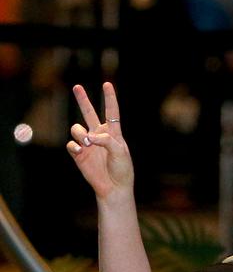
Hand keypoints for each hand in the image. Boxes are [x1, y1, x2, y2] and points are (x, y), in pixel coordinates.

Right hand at [66, 82, 133, 200]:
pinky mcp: (79, 154)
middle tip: (77, 86)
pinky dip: (75, 145)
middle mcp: (99, 135)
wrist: (113, 187)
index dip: (110, 98)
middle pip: (89, 113)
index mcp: (113, 132)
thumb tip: (89, 136)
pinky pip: (71, 144)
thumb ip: (106, 140)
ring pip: (76, 128)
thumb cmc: (122, 169)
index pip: (112, 112)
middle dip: (83, 100)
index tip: (107, 84)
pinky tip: (81, 150)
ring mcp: (88, 144)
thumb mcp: (120, 152)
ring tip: (87, 143)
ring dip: (80, 133)